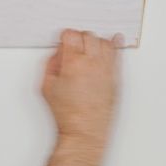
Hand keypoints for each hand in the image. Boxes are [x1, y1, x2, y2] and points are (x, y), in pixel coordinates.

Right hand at [41, 29, 122, 144]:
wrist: (84, 131)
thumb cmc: (67, 114)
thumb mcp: (47, 86)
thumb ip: (51, 63)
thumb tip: (58, 53)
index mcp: (73, 63)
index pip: (71, 35)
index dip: (66, 36)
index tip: (64, 40)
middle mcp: (92, 63)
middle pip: (88, 35)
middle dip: (79, 37)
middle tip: (75, 45)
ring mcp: (106, 69)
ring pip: (104, 42)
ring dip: (96, 41)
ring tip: (90, 46)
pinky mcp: (116, 77)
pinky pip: (118, 54)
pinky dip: (116, 44)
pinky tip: (115, 40)